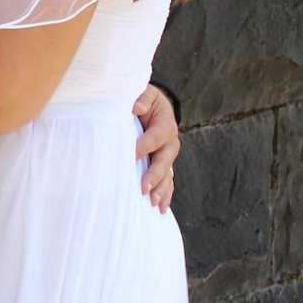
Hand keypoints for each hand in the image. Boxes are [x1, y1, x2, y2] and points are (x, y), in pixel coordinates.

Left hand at [133, 83, 179, 213]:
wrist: (154, 106)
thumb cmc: (144, 99)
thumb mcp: (145, 93)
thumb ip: (142, 97)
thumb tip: (136, 106)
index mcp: (165, 123)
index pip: (155, 136)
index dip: (144, 146)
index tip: (132, 156)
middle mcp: (170, 142)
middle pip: (164, 160)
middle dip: (154, 175)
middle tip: (143, 188)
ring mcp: (168, 155)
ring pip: (167, 174)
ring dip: (161, 189)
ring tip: (154, 204)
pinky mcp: (165, 164)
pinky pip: (167, 181)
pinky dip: (165, 195)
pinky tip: (161, 209)